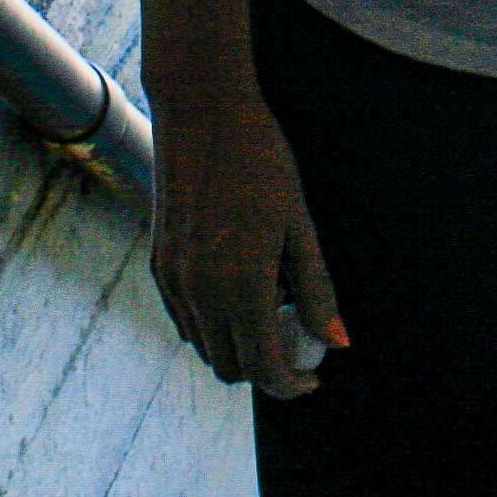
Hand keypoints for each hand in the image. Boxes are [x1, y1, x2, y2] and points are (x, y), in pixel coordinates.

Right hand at [152, 81, 345, 399]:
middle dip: (266, 368)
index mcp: (240, 285)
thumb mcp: (300, 225)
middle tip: (296, 338)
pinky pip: (185, 319)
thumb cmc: (261, 162)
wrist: (202, 113)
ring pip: (205, 347)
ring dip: (238, 344)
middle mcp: (199, 292)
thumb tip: (338, 342)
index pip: (264, 368)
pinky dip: (212, 323)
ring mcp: (173, 280)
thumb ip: (317, 289)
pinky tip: (239, 287)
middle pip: (231, 368)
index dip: (291, 383)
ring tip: (271, 302)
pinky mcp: (159, 265)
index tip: (312, 376)